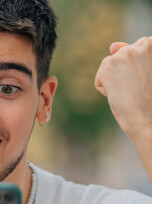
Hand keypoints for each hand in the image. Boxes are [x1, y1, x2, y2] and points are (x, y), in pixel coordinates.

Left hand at [95, 36, 151, 182]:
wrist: (148, 117)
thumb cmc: (150, 98)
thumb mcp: (146, 71)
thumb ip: (135, 55)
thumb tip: (113, 45)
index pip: (140, 51)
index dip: (141, 70)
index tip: (148, 80)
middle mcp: (142, 44)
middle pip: (123, 58)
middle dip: (126, 73)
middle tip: (138, 87)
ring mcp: (124, 53)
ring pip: (111, 68)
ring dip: (116, 82)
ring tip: (130, 91)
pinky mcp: (108, 64)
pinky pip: (100, 79)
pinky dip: (106, 90)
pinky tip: (119, 95)